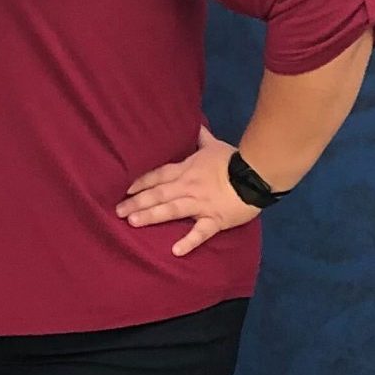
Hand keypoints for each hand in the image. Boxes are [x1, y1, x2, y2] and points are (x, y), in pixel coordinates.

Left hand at [116, 126, 260, 258]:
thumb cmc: (235, 160)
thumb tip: (195, 123)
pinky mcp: (215, 220)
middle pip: (158, 194)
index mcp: (187, 170)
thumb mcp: (214, 145)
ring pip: (172, 210)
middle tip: (117, 211)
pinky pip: (201, 232)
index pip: (159, 175)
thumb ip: (202, 137)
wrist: (257, 173)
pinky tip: (175, 251)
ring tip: (133, 222)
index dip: (141, 182)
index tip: (124, 190)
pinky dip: (189, 241)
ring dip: (152, 216)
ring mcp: (201, 204)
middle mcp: (188, 187)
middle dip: (137, 202)